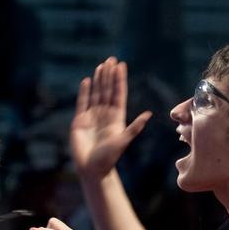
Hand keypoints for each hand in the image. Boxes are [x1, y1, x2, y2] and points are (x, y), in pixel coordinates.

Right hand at [68, 58, 151, 180]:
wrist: (92, 169)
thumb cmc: (109, 158)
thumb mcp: (123, 141)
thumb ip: (134, 127)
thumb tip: (148, 114)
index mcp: (117, 118)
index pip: (118, 94)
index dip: (119, 80)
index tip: (121, 65)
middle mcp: (105, 114)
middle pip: (107, 90)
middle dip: (109, 75)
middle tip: (111, 59)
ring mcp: (92, 116)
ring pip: (96, 94)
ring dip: (99, 80)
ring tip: (101, 66)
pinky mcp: (80, 121)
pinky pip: (82, 103)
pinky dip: (84, 92)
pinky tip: (87, 81)